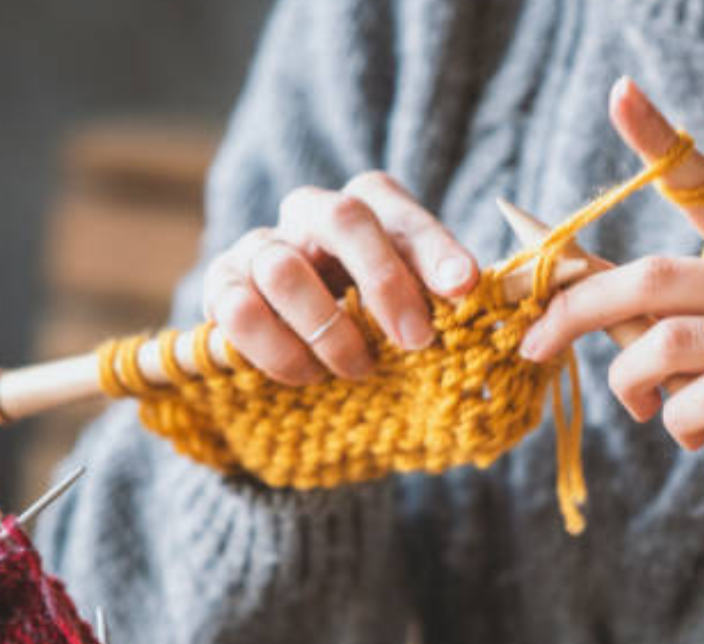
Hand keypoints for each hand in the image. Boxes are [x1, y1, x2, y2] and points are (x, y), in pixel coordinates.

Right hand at [201, 172, 478, 383]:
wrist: (304, 351)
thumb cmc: (377, 321)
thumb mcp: (418, 305)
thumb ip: (447, 297)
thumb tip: (482, 304)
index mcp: (367, 207)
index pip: (398, 209)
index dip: (434, 246)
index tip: (465, 287)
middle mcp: (310, 213)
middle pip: (342, 217)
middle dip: (385, 283)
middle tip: (416, 342)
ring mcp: (260, 247)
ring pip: (283, 269)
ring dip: (328, 330)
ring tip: (357, 370)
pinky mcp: (221, 288)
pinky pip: (237, 311)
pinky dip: (277, 350)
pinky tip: (307, 375)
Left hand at [520, 78, 703, 579]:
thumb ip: (675, 309)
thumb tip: (581, 290)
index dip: (661, 141)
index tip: (620, 93)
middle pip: (656, 277)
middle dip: (577, 311)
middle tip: (535, 344)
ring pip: (671, 342)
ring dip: (629, 382)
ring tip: (639, 405)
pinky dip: (676, 421)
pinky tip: (687, 434)